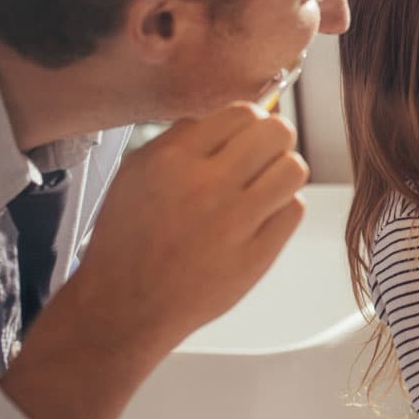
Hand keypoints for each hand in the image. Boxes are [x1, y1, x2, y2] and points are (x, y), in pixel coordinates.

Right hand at [78, 101, 308, 342]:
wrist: (125, 306)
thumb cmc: (129, 240)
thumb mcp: (135, 174)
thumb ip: (178, 140)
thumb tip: (223, 118)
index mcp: (174, 160)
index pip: (241, 112)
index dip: (251, 120)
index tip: (248, 134)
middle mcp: (206, 186)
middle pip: (277, 132)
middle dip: (275, 140)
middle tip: (265, 157)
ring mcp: (234, 223)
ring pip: (293, 169)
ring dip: (284, 174)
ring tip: (266, 187)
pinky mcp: (256, 256)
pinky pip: (293, 210)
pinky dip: (283, 209)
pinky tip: (262, 218)